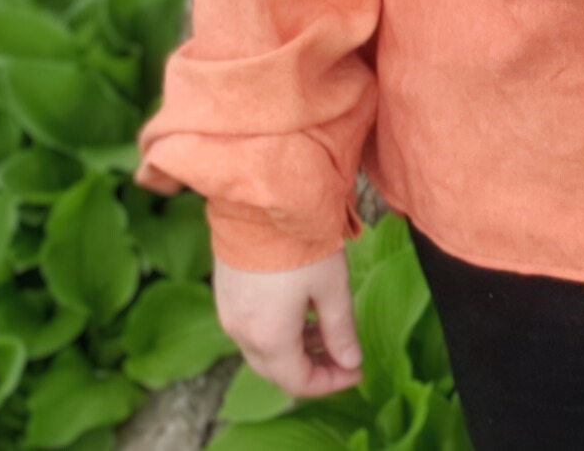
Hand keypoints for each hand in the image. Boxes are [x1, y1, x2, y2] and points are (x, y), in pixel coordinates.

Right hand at [214, 249, 365, 397]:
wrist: (260, 199)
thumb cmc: (301, 242)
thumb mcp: (332, 287)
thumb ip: (340, 330)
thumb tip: (351, 362)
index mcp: (269, 337)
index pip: (299, 382)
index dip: (331, 384)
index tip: (357, 371)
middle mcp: (241, 333)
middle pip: (277, 371)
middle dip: (313, 371)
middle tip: (345, 358)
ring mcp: (228, 314)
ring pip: (263, 351)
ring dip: (296, 351)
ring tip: (328, 333)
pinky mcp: (225, 294)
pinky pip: (251, 329)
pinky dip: (278, 333)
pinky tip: (302, 314)